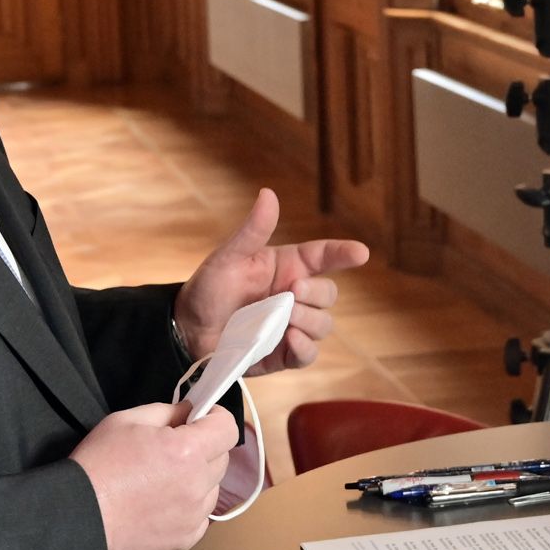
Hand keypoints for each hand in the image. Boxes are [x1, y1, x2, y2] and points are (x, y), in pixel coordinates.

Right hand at [69, 401, 240, 549]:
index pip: (227, 428)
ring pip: (211, 490)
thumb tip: (190, 412)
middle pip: (221, 459)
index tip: (200, 418)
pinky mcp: (184, 541)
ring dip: (197, 481)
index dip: (215, 418)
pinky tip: (160, 506)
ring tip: (162, 482)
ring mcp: (193, 517)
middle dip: (204, 449)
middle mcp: (198, 486)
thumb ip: (166, 412)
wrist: (78, 518)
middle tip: (173, 450)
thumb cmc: (98, 465)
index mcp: (187, 451)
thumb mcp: (125, 420)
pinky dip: (187, 510)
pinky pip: (199, 518)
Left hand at [174, 188, 370, 375]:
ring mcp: (291, 326)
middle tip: (293, 290)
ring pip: (323, 325)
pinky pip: (308, 354)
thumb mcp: (228, 257)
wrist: (187, 330)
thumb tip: (268, 194)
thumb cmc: (209, 288)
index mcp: (286, 267)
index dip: (344, 253)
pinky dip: (304, 347)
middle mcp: (294, 296)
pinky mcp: (283, 354)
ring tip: (286, 318)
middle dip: (317, 292)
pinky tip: (291, 338)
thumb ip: (253, 231)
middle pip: (329, 294)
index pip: (324, 256)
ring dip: (310, 319)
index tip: (361, 253)